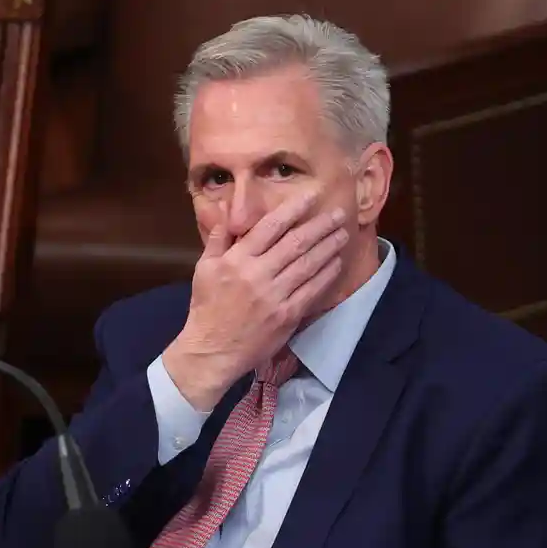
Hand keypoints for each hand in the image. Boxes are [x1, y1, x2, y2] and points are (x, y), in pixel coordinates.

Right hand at [164, 189, 348, 409]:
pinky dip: (326, 275)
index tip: (312, 196)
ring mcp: (274, 296)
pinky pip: (311, 291)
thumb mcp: (204, 268)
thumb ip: (218, 238)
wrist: (212, 351)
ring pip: (307, 265)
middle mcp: (257, 275)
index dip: (294, 209)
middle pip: (295, 243)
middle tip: (339, 213)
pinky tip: (336, 263)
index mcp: (236, 260)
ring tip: (342, 234)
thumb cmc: (207, 308)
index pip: (270, 227)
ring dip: (328, 247)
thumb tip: (227, 211)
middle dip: (320, 225)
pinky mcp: (286, 316)